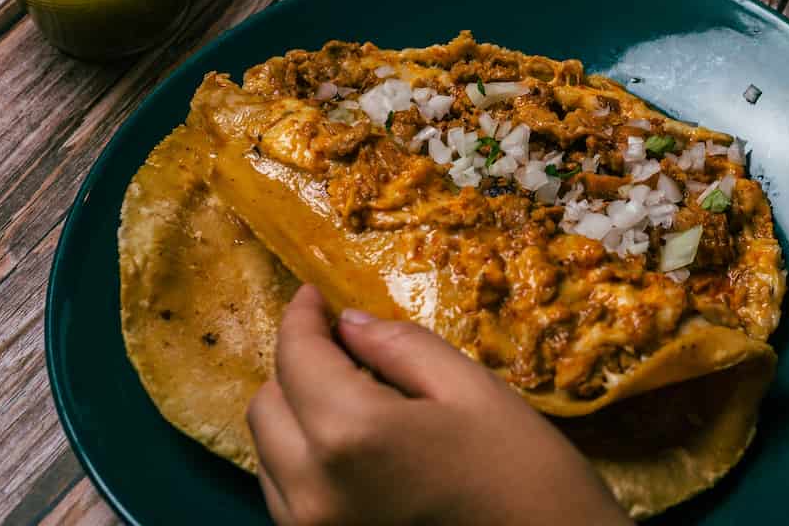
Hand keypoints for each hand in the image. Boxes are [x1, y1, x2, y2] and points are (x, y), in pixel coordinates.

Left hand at [247, 285, 630, 525]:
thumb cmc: (521, 470)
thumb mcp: (470, 388)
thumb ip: (400, 346)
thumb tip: (347, 324)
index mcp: (350, 434)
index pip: (296, 357)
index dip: (301, 316)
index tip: (314, 295)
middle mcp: (311, 488)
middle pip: (266, 404)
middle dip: (298, 366)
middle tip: (346, 349)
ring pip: (268, 452)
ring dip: (297, 414)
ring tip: (354, 399)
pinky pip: (285, 493)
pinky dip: (304, 458)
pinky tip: (355, 448)